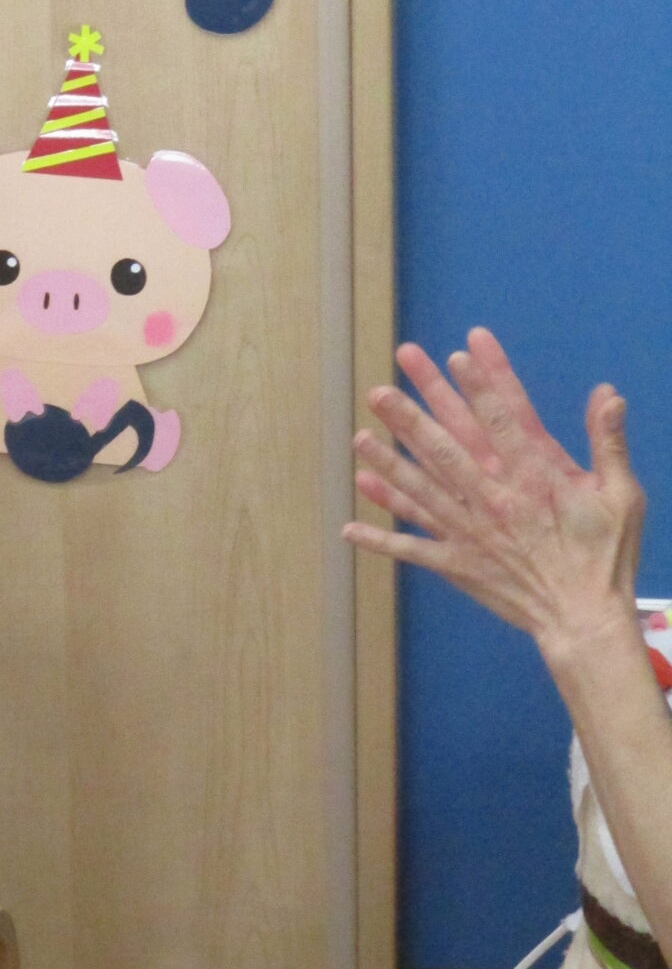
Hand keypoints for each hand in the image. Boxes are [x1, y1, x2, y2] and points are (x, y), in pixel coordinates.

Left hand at [344, 328, 644, 656]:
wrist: (583, 618)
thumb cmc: (605, 556)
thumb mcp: (620, 495)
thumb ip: (608, 442)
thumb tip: (609, 394)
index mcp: (535, 477)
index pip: (504, 418)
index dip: (483, 382)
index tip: (461, 350)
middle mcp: (494, 499)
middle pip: (447, 448)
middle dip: (412, 415)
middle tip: (381, 388)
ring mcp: (470, 531)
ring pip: (420, 491)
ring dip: (387, 464)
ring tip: (358, 438)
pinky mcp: (457, 563)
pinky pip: (412, 549)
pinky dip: (380, 539)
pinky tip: (348, 527)